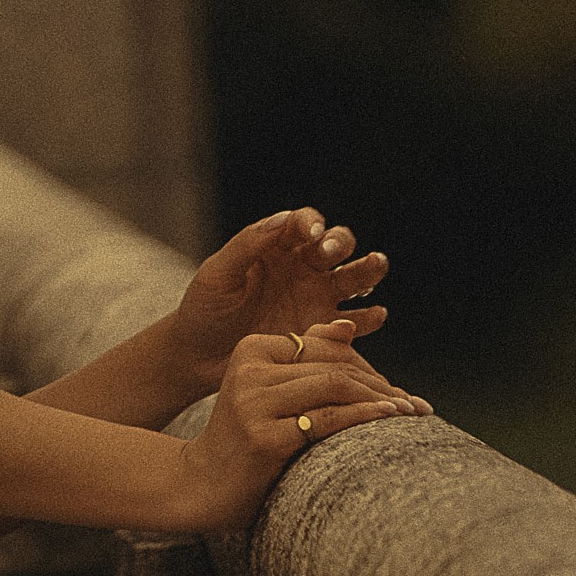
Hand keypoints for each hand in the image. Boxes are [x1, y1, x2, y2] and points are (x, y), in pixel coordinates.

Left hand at [172, 207, 392, 385]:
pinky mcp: (324, 331)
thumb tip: (283, 218)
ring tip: (375, 264)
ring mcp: (316, 299)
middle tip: (328, 252)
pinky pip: (354, 322)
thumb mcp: (218, 274)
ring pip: (354, 277)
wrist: (200, 358)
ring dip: (369, 269)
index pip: (303, 223)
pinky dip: (369, 317)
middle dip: (339, 242)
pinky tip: (375, 314)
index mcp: (276, 248)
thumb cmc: (204, 310)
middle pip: (337, 244)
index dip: (310, 222)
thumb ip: (247, 246)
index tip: (308, 231)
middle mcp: (303, 269)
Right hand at [176, 319, 431, 528]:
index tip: (395, 391)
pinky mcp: (263, 436)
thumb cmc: (245, 437)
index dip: (367, 366)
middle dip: (381, 385)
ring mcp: (253, 402)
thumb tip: (346, 326)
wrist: (202, 484)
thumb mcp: (267, 390)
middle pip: (334, 366)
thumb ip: (304, 359)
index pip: (325, 347)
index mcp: (250, 349)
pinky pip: (328, 419)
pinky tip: (388, 418)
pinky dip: (365, 417)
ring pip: (334, 386)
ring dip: (381, 400)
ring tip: (409, 413)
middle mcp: (249, 370)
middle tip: (413, 405)